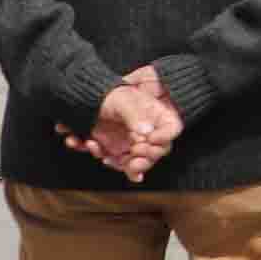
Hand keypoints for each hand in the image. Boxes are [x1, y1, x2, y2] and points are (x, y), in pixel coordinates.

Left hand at [65, 71, 181, 180]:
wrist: (88, 100)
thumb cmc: (111, 96)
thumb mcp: (123, 101)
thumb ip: (135, 115)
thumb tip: (147, 132)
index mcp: (155, 116)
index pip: (172, 128)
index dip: (166, 136)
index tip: (151, 139)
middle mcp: (147, 132)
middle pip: (158, 151)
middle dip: (146, 157)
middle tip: (134, 153)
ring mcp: (133, 143)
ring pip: (139, 162)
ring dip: (125, 164)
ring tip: (108, 153)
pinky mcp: (117, 151)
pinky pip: (118, 163)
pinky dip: (106, 159)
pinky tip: (93, 145)